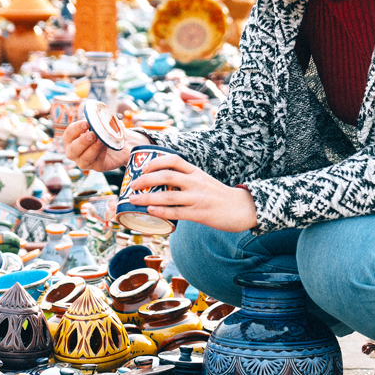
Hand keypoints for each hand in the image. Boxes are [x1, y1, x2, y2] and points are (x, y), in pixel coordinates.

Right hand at [61, 119, 132, 171]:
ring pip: (84, 159)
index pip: (68, 135)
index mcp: (72, 139)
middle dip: (81, 142)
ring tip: (101, 140)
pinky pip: (96, 162)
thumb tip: (100, 114)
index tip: (86, 123)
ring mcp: (84, 161)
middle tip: (92, 134)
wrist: (124, 143)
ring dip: (93, 148)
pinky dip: (101, 153)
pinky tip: (106, 145)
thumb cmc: (108, 131)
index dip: (75, 129)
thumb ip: (100, 118)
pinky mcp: (97, 167)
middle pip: (72, 150)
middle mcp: (75, 152)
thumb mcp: (104, 123)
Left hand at [127, 155, 257, 232]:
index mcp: (196, 172)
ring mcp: (197, 198)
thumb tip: (162, 183)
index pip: (174, 160)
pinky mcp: (199, 214)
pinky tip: (150, 210)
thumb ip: (186, 179)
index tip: (143, 167)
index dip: (156, 162)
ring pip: (168, 195)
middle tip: (133, 184)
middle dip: (146, 179)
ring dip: (147, 197)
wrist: (241, 208)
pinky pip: (176, 212)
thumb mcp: (203, 180)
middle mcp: (196, 182)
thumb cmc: (218, 195)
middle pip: (167, 175)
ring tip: (134, 199)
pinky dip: (161, 211)